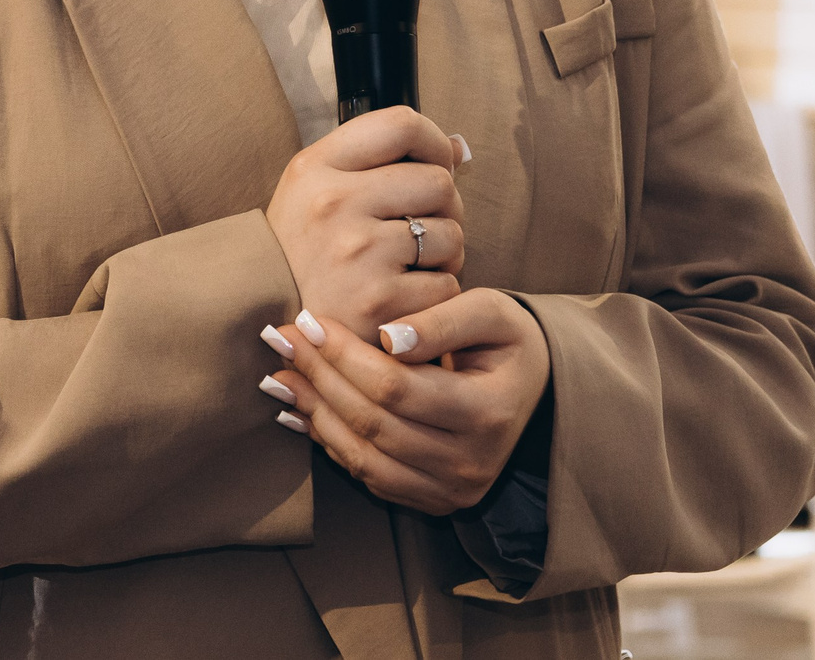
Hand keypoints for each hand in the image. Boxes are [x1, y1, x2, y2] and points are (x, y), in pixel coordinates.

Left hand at [260, 289, 550, 515]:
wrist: (533, 390)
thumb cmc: (505, 342)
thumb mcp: (490, 312)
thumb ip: (442, 319)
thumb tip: (389, 337)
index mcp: (489, 412)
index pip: (398, 387)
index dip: (345, 355)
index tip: (309, 320)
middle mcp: (471, 463)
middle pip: (374, 423)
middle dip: (320, 378)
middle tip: (283, 338)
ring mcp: (453, 490)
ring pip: (364, 457)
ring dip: (314, 413)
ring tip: (281, 373)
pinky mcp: (434, 501)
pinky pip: (369, 476)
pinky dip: (330, 443)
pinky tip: (303, 409)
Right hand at [264, 106, 466, 341]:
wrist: (263, 318)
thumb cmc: (302, 247)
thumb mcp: (316, 187)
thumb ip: (380, 160)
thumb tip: (456, 148)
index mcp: (315, 168)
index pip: (402, 125)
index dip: (433, 142)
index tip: (434, 164)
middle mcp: (334, 204)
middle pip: (439, 182)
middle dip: (442, 207)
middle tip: (417, 228)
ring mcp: (358, 254)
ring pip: (451, 235)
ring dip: (443, 253)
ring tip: (409, 264)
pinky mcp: (379, 303)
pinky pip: (446, 285)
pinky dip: (434, 293)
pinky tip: (404, 296)